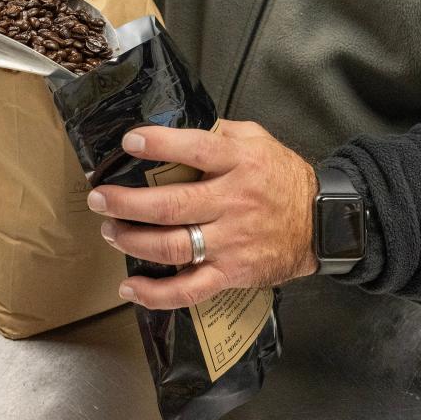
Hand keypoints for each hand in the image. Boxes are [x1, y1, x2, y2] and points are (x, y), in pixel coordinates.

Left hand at [87, 119, 318, 308]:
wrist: (321, 222)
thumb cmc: (282, 175)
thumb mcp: (257, 139)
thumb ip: (219, 132)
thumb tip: (175, 126)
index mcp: (239, 163)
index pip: (196, 151)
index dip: (160, 145)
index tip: (129, 142)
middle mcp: (233, 202)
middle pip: (172, 205)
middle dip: (127, 203)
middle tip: (99, 198)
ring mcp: (231, 242)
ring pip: (174, 247)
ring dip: (134, 240)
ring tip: (110, 231)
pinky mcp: (232, 273)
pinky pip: (190, 290)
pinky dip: (156, 294)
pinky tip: (130, 287)